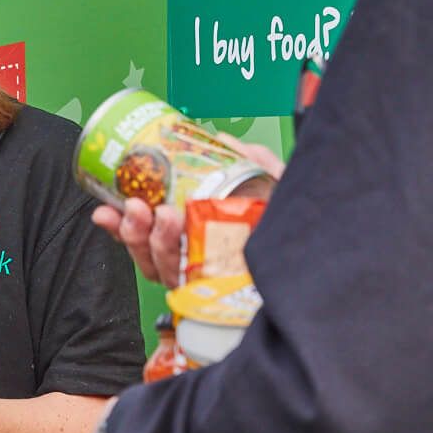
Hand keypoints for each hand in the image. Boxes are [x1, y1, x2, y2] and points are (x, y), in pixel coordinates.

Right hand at [90, 135, 283, 287]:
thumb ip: (252, 161)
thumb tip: (223, 139)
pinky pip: (187, 285)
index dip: (122, 224)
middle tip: (136, 206)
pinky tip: (176, 244)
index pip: (149, 237)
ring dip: (152, 242)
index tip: (106, 207)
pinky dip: (176, 265)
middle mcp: (197, 264)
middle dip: (132, 230)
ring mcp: (207, 280)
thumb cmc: (299, 229)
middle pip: (148, 254)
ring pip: (162, 269)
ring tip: (160, 216)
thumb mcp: (275, 188)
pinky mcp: (220, 294)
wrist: (326, 253)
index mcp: (198, 241)